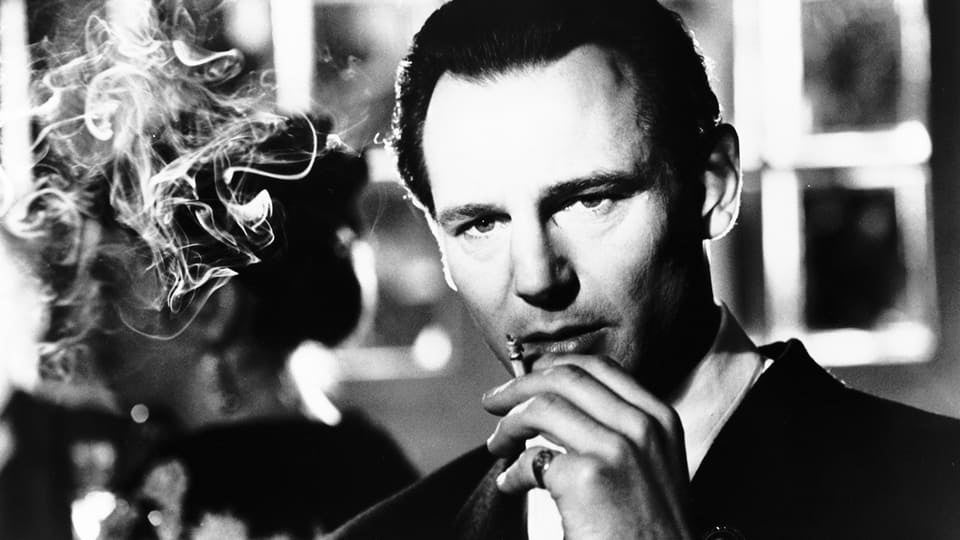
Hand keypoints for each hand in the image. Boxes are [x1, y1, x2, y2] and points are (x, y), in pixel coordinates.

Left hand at [482, 354, 694, 538]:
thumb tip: (555, 402)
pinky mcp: (588, 478)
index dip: (553, 365)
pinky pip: (532, 458)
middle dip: (519, 386)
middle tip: (494, 402)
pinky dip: (511, 472)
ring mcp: (617, 449)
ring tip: (496, 445)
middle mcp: (642, 426)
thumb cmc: (647, 528)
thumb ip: (618, 429)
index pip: (600, 367)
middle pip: (566, 378)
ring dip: (508, 425)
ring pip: (543, 407)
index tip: (526, 374)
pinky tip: (510, 485)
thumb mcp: (651, 465)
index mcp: (659, 417)